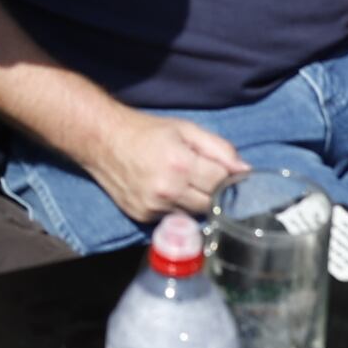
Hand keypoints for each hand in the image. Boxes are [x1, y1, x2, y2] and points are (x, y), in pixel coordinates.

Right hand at [79, 100, 251, 229]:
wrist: (103, 140)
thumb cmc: (146, 131)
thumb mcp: (186, 129)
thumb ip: (219, 148)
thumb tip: (245, 169)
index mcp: (181, 164)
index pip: (222, 182)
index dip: (226, 174)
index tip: (221, 168)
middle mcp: (168, 190)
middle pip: (211, 203)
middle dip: (212, 190)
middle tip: (203, 175)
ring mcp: (154, 207)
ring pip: (193, 214)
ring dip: (194, 201)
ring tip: (183, 181)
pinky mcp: (143, 217)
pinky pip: (173, 218)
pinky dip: (176, 207)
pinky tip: (167, 190)